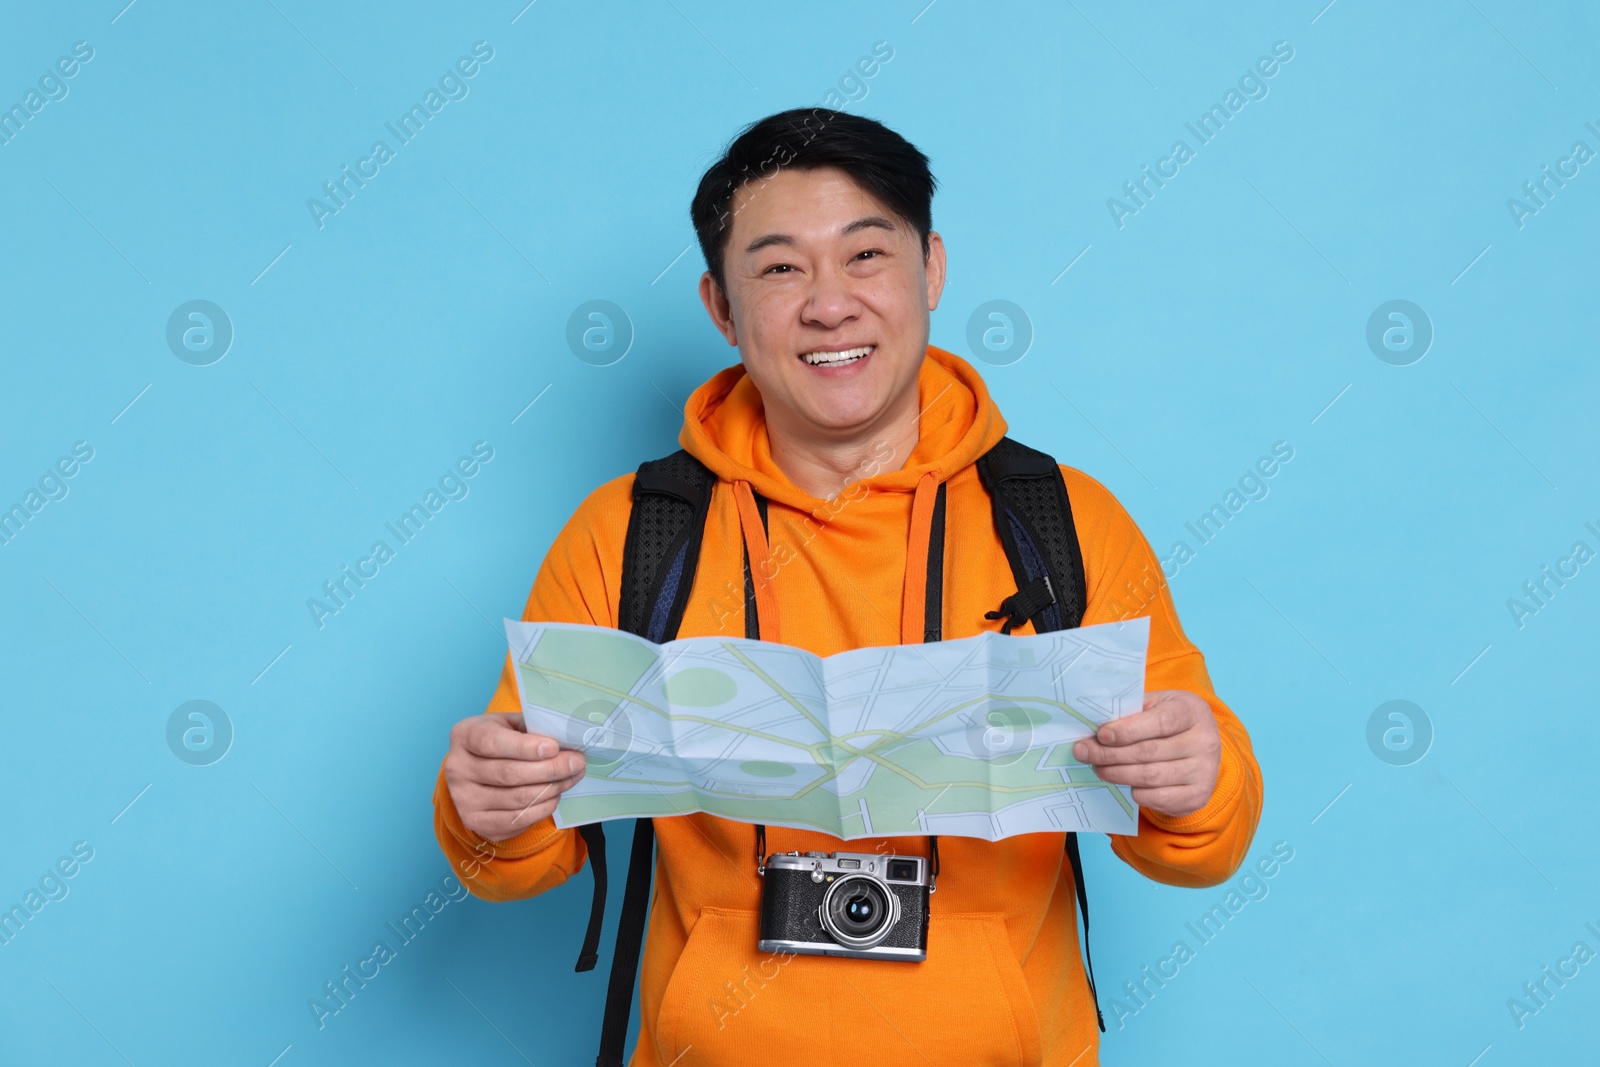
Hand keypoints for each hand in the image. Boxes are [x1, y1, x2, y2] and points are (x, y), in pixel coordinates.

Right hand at [443, 712, 585, 841]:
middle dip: (550, 769)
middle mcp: (457, 768)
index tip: (554, 748)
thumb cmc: (501, 741)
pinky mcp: (476, 822)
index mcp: (465, 735)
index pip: (493, 743)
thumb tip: (568, 737)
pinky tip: (555, 795)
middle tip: (577, 762)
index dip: (525, 747)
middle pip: (509, 773)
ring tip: (572, 777)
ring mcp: (463, 799)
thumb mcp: (510, 724)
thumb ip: (532, 727)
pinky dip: (542, 808)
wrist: (477, 771)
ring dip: (551, 788)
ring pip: (516, 798)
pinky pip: (516, 819)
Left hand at [1072, 690, 1221, 818]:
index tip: (1101, 735)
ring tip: (1099, 768)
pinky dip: (1136, 792)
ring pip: (1150, 777)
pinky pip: (1158, 798)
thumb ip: (1130, 711)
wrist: (1200, 745)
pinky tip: (1125, 782)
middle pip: (1149, 752)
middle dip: (1110, 754)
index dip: (1127, 730)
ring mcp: (1205, 771)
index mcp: (1192, 711)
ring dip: (1117, 774)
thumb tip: (1094, 725)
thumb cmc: (1169, 719)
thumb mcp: (1155, 704)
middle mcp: (1205, 741)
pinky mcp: (1198, 796)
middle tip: (1085, 753)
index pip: (1160, 722)